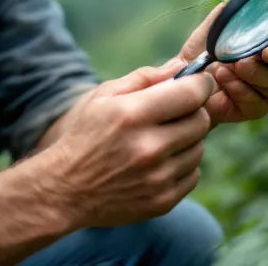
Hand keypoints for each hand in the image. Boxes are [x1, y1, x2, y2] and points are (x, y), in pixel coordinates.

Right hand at [41, 63, 214, 228]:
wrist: (66, 189)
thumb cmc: (84, 135)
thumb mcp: (104, 96)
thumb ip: (145, 78)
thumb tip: (181, 66)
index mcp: (133, 115)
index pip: (192, 93)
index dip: (201, 84)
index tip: (200, 83)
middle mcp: (149, 147)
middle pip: (201, 120)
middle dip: (193, 111)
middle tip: (176, 112)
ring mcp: (158, 178)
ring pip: (199, 148)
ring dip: (187, 140)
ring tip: (162, 139)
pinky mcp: (163, 201)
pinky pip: (193, 174)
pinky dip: (182, 165)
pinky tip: (159, 162)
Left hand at [174, 3, 267, 125]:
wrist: (188, 81)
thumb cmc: (206, 51)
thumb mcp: (213, 30)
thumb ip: (226, 17)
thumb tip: (231, 5)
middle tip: (266, 51)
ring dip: (254, 72)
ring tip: (230, 64)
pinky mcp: (260, 107)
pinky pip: (257, 100)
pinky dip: (239, 87)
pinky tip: (223, 78)